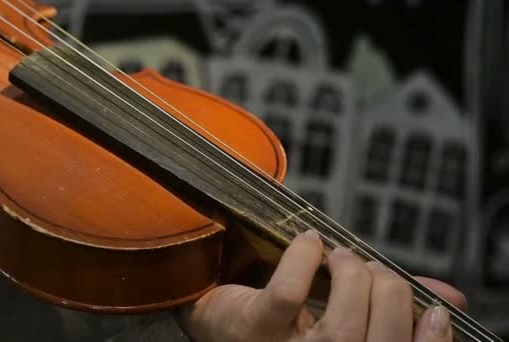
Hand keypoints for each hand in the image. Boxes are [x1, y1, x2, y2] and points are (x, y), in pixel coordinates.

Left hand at [177, 230, 466, 341]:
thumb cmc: (290, 320)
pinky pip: (286, 296)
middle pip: (375, 341)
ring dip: (351, 279)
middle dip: (386, 294)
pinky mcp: (253, 331)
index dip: (428, 339)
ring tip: (340, 257)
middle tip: (371, 269)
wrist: (223, 321)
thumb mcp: (343, 315)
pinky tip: (308, 241)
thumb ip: (389, 308)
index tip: (435, 309)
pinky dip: (303, 260)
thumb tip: (446, 296)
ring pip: (339, 328)